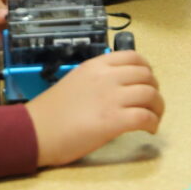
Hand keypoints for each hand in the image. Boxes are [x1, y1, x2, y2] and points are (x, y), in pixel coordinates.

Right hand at [25, 50, 164, 166]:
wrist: (33, 131)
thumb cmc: (51, 112)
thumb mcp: (76, 81)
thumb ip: (99, 80)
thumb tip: (120, 87)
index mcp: (96, 66)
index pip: (134, 57)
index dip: (147, 70)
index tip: (146, 82)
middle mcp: (106, 77)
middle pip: (147, 76)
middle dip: (155, 90)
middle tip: (151, 104)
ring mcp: (111, 98)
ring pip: (151, 95)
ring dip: (158, 108)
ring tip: (153, 119)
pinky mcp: (113, 121)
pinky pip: (145, 117)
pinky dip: (152, 123)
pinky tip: (149, 130)